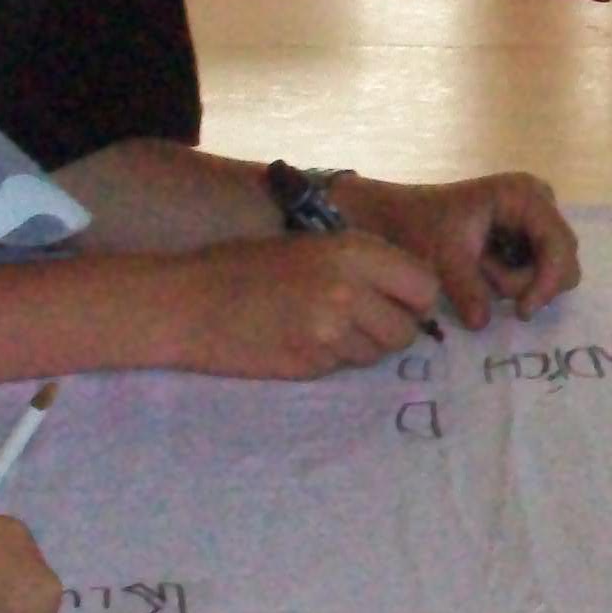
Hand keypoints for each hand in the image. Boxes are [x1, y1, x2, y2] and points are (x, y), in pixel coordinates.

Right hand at [166, 233, 445, 377]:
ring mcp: (330, 333)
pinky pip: (342, 368)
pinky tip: (297, 340)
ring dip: (360, 346)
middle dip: (390, 329)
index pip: (423, 285)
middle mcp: (348, 291)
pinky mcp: (311, 365)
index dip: (413, 297)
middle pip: (406, 330)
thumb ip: (360, 264)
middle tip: (359, 320)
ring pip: (376, 354)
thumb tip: (407, 290)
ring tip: (320, 326)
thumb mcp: (309, 244)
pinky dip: (329, 359)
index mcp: (352, 251)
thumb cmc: (243, 265)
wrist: (188, 302)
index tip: (397, 300)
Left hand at [337, 174, 581, 328]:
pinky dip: (512, 282)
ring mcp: (536, 220)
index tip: (522, 312)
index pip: (559, 245)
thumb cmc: (420, 225)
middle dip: (530, 283)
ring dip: (517, 284)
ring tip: (478, 271)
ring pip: (552, 271)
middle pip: (563, 260)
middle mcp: (540, 203)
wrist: (400, 217)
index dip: (548, 282)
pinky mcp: (528, 238)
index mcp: (524, 196)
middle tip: (489, 288)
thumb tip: (481, 323)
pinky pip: (537, 272)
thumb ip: (466, 288)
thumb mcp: (442, 256)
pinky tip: (484, 271)